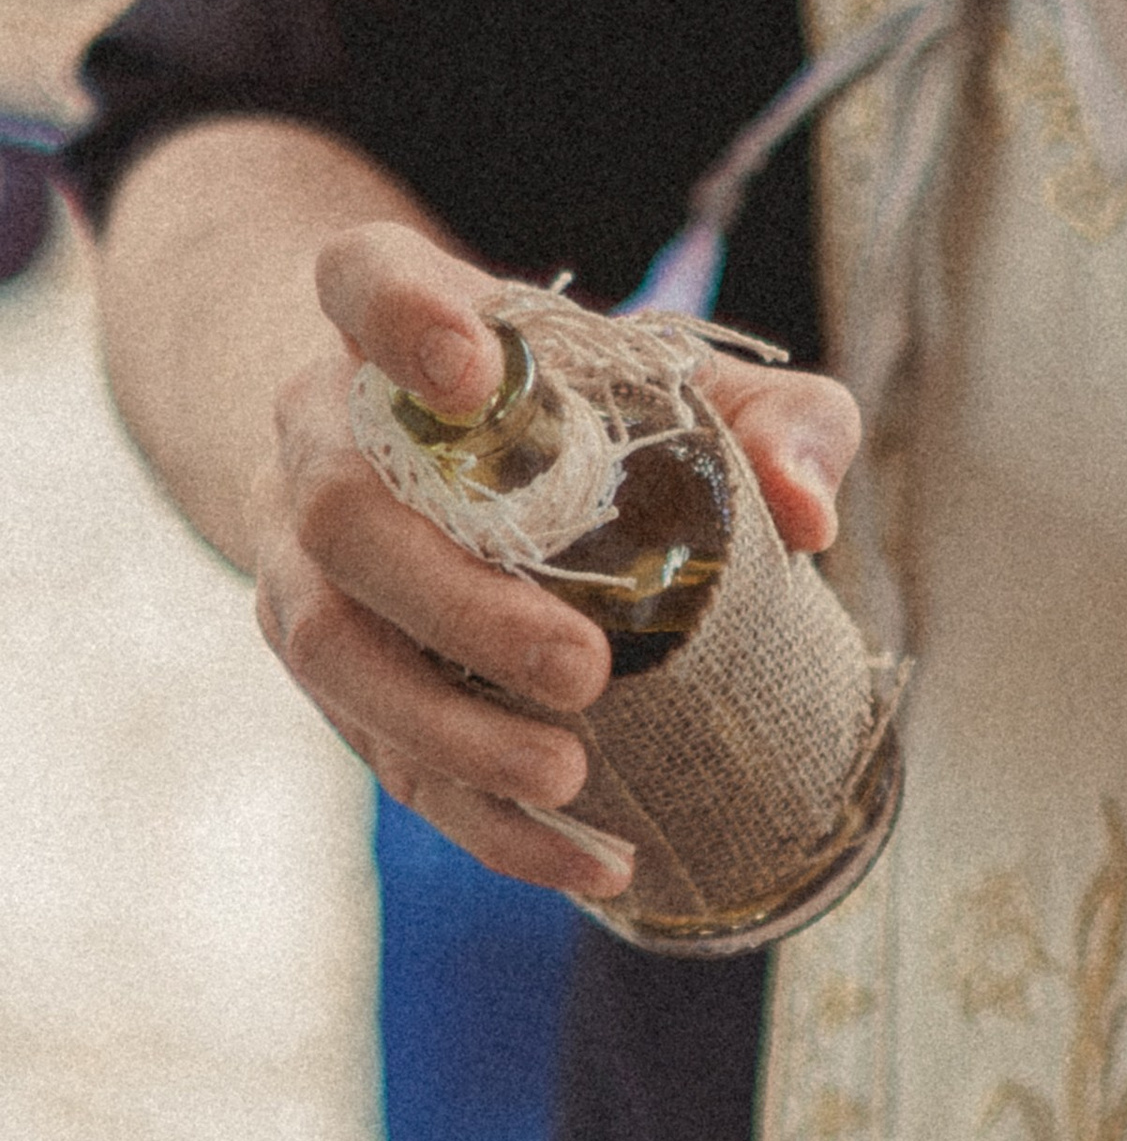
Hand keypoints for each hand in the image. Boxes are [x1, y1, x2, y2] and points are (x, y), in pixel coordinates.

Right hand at [250, 223, 861, 899]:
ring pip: (329, 645)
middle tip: (580, 665)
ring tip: (570, 775)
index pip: (361, 280)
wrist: (447, 465)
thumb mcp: (698, 389)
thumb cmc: (589, 411)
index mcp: (398, 323)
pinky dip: (484, 820)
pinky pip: (379, 752)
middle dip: (453, 599)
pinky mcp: (334, 670)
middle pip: (340, 509)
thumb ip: (781, 420)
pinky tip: (592, 860)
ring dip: (445, 727)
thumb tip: (808, 510)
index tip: (468, 367)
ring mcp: (304, 558)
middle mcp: (323, 434)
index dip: (398, 316)